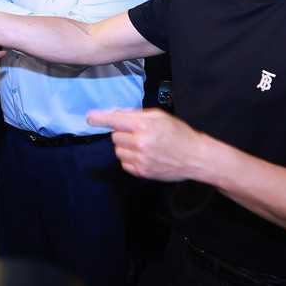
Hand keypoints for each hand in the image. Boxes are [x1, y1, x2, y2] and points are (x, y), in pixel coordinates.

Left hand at [86, 108, 205, 180]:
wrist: (196, 157)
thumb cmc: (179, 134)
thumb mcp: (160, 117)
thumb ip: (137, 114)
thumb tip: (117, 114)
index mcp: (144, 126)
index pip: (115, 120)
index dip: (100, 119)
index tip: (90, 118)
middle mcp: (140, 143)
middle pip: (114, 136)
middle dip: (122, 133)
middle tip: (138, 134)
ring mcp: (141, 159)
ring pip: (118, 150)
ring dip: (125, 147)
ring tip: (143, 145)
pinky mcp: (142, 172)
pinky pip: (124, 163)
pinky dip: (130, 159)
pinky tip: (144, 156)